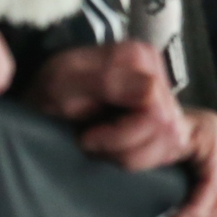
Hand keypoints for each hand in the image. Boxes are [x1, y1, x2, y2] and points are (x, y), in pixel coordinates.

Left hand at [27, 42, 190, 168]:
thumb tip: (150, 90)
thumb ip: (106, 82)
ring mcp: (166, 96)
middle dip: (125, 148)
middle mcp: (159, 73)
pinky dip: (138, 157)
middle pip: (165, 129)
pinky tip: (115, 147)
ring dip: (131, 154)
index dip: (122, 135)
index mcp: (140, 59)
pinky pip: (167, 149)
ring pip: (169, 141)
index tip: (87, 137)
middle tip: (91, 142)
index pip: (155, 112)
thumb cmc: (51, 89)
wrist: (47, 95)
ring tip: (101, 145)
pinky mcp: (166, 117)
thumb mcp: (64, 83)